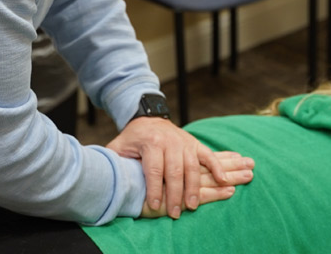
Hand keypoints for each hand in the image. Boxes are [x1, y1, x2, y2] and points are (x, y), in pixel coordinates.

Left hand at [107, 117, 253, 218]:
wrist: (148, 118)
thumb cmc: (132, 138)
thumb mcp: (118, 146)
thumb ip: (114, 161)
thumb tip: (106, 177)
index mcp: (150, 143)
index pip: (154, 169)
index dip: (154, 189)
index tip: (154, 206)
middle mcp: (169, 141)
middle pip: (175, 171)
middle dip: (174, 195)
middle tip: (174, 213)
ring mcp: (184, 142)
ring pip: (192, 167)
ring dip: (194, 188)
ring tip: (192, 206)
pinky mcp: (194, 143)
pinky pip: (209, 156)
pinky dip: (217, 168)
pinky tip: (223, 181)